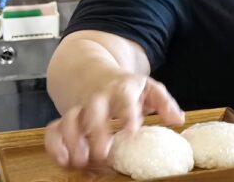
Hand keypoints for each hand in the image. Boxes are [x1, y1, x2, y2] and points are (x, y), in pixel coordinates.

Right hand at [44, 73, 183, 167]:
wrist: (94, 72)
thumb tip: (178, 120)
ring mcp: (80, 106)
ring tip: (80, 160)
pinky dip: (55, 143)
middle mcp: (98, 97)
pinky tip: (62, 159)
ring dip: (72, 140)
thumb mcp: (149, 88)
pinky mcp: (66, 117)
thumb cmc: (127, 87)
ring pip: (70, 119)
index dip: (127, 114)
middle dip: (96, 131)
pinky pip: (54, 128)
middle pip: (94, 110)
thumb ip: (164, 103)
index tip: (131, 130)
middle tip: (102, 152)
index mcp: (122, 89)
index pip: (125, 100)